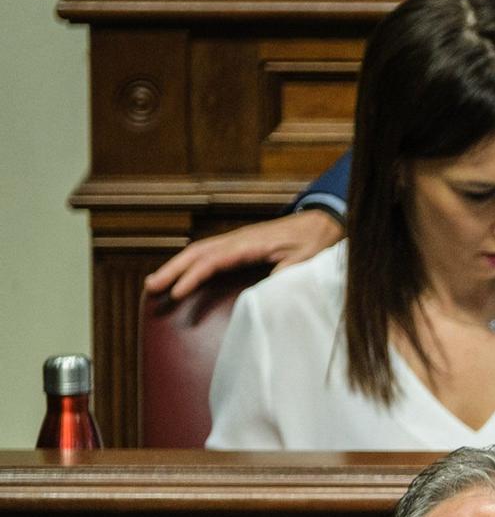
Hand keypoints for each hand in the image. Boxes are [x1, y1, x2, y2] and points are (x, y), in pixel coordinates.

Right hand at [143, 209, 342, 300]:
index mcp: (250, 244)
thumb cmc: (314, 242)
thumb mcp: (304, 262)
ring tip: (155, 283)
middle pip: (197, 252)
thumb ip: (283, 276)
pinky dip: (191, 263)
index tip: (175, 293)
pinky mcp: (240, 244)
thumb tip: (262, 294)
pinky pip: (209, 253)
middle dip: (172, 270)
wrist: (323, 222)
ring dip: (176, 266)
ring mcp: (237, 240)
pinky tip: (182, 274)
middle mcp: (238, 239)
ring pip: (199, 251)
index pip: (213, 261)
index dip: (192, 277)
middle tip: (150, 288)